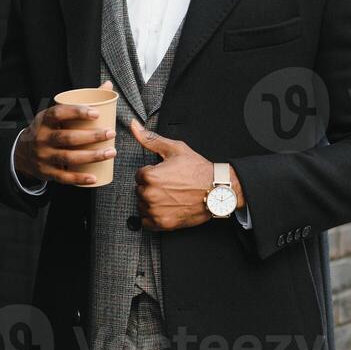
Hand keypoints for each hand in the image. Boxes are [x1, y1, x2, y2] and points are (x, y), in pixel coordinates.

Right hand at [15, 79, 115, 185]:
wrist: (23, 153)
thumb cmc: (49, 129)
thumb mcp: (56, 114)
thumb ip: (82, 101)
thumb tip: (107, 84)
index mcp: (43, 120)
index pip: (58, 114)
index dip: (76, 112)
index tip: (96, 113)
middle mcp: (41, 138)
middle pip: (66, 137)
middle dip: (91, 136)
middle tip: (111, 133)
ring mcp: (43, 157)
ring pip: (68, 157)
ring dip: (91, 156)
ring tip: (111, 152)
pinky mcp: (47, 172)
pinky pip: (63, 177)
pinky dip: (79, 178)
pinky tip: (94, 177)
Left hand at [130, 119, 244, 230]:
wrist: (217, 190)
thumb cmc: (198, 170)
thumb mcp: (175, 149)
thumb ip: (150, 139)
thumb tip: (134, 126)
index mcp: (150, 176)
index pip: (139, 175)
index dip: (152, 173)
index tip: (165, 175)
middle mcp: (150, 195)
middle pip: (140, 191)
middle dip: (151, 187)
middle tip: (170, 185)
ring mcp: (156, 211)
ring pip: (142, 206)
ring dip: (151, 202)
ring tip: (170, 196)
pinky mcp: (163, 224)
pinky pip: (146, 222)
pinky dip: (153, 217)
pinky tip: (166, 208)